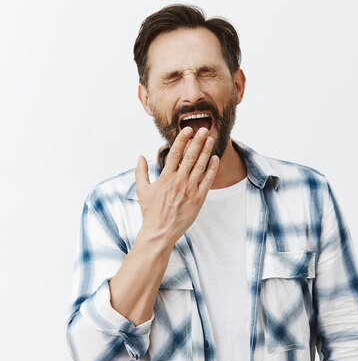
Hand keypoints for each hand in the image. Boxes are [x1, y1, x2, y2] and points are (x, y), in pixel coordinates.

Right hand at [134, 126, 218, 246]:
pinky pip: (207, 181)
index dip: (182, 140)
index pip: (174, 153)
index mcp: (165, 177)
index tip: (188, 130)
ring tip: (211, 139)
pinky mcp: (198, 199)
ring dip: (206, 151)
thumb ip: (141, 172)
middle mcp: (178, 181)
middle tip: (204, 129)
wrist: (160, 232)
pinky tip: (215, 158)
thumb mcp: (142, 190)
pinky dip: (212, 169)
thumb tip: (140, 157)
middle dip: (198, 141)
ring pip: (200, 166)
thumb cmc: (150, 211)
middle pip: (190, 156)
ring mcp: (189, 190)